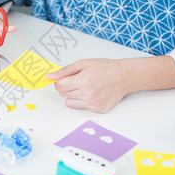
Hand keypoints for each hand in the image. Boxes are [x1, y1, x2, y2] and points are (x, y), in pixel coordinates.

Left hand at [46, 56, 174, 112]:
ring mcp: (94, 104)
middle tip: (79, 81)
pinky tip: (93, 93)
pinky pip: (81, 108)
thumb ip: (65, 71)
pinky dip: (83, 101)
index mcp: (84, 80)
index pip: (59, 86)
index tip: (67, 78)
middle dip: (67, 87)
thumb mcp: (83, 64)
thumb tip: (49, 77)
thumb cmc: (105, 68)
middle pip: (63, 94)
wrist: (124, 76)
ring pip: (70, 103)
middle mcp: (89, 94)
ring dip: (73, 96)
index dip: (60, 81)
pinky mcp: (98, 110)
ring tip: (85, 88)